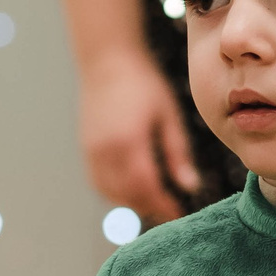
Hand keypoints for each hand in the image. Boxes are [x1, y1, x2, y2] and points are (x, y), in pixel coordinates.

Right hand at [79, 51, 200, 224]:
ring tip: (153, 203)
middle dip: (149, 207)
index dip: (163, 205)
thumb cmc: (144, 84)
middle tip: (170, 212)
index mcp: (129, 143)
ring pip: (110, 193)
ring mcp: (91, 152)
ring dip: (131, 203)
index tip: (179, 214)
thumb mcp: (168, 116)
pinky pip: (98, 182)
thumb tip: (190, 186)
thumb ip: (178, 154)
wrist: (108, 62)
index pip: (146, 187)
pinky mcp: (86, 149)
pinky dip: (115, 193)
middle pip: (127, 195)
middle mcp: (105, 152)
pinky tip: (131, 190)